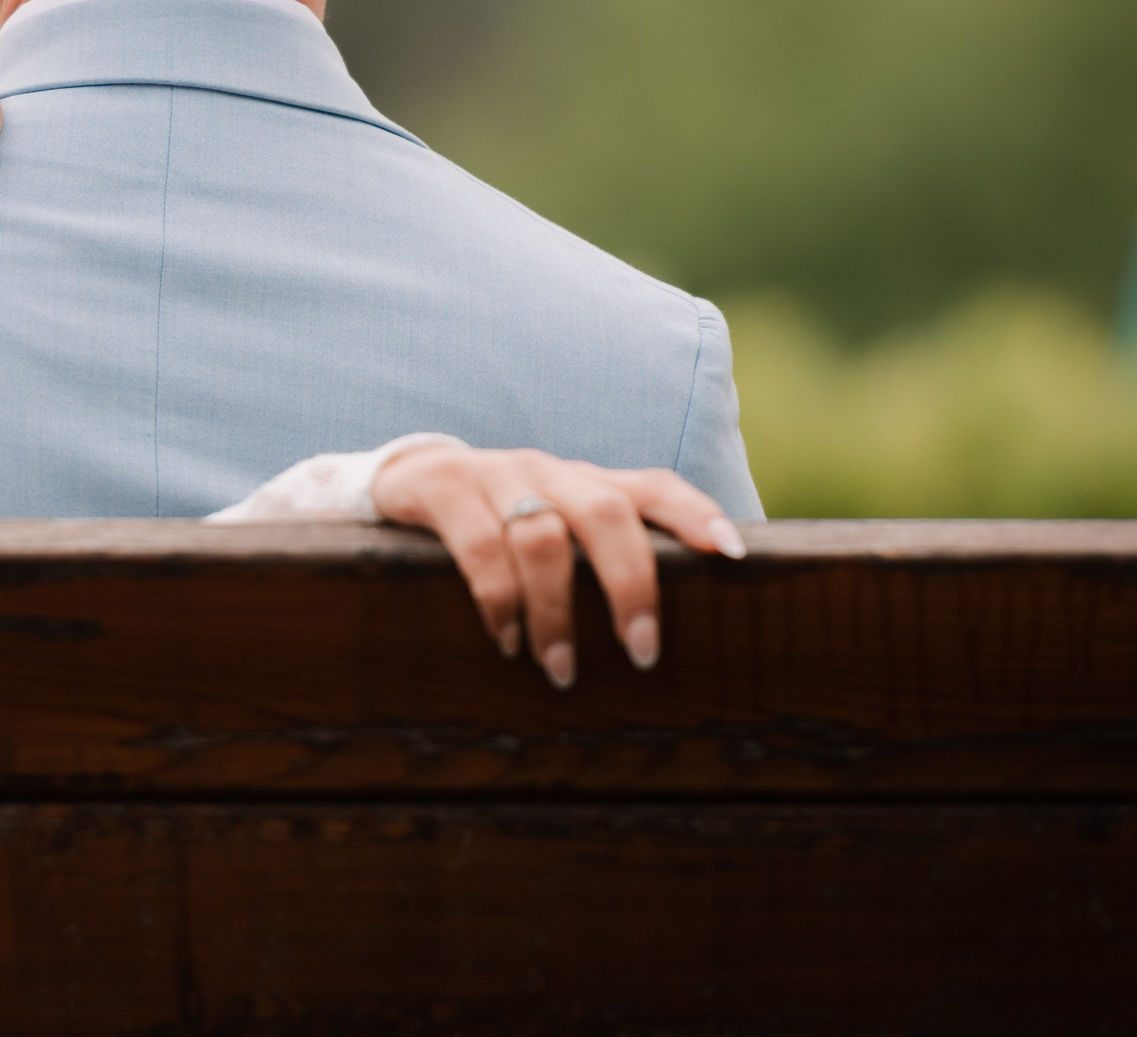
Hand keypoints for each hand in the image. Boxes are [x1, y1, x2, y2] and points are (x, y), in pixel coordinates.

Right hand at [369, 443, 748, 688]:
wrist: (404, 479)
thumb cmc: (497, 522)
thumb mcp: (552, 527)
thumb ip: (602, 555)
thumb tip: (675, 626)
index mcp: (584, 481)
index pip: (654, 486)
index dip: (696, 515)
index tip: (732, 555)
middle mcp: (547, 469)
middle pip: (606, 514)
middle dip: (630, 585)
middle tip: (642, 653)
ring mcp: (494, 472)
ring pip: (544, 538)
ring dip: (557, 613)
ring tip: (561, 669)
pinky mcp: (444, 484)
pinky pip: (481, 546)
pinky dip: (499, 600)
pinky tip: (506, 638)